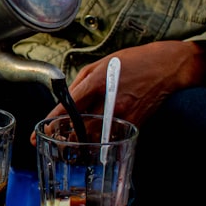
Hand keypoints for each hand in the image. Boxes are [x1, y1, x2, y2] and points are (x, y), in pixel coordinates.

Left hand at [31, 41, 205, 143]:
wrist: (167, 68)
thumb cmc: (133, 62)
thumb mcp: (100, 64)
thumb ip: (79, 83)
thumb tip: (65, 101)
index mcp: (96, 82)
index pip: (66, 108)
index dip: (49, 123)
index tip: (38, 133)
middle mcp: (108, 102)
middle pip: (77, 129)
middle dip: (61, 138)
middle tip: (52, 141)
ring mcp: (121, 116)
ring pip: (92, 139)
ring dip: (78, 144)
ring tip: (69, 143)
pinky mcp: (133, 125)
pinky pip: (109, 139)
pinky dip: (97, 143)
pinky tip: (90, 141)